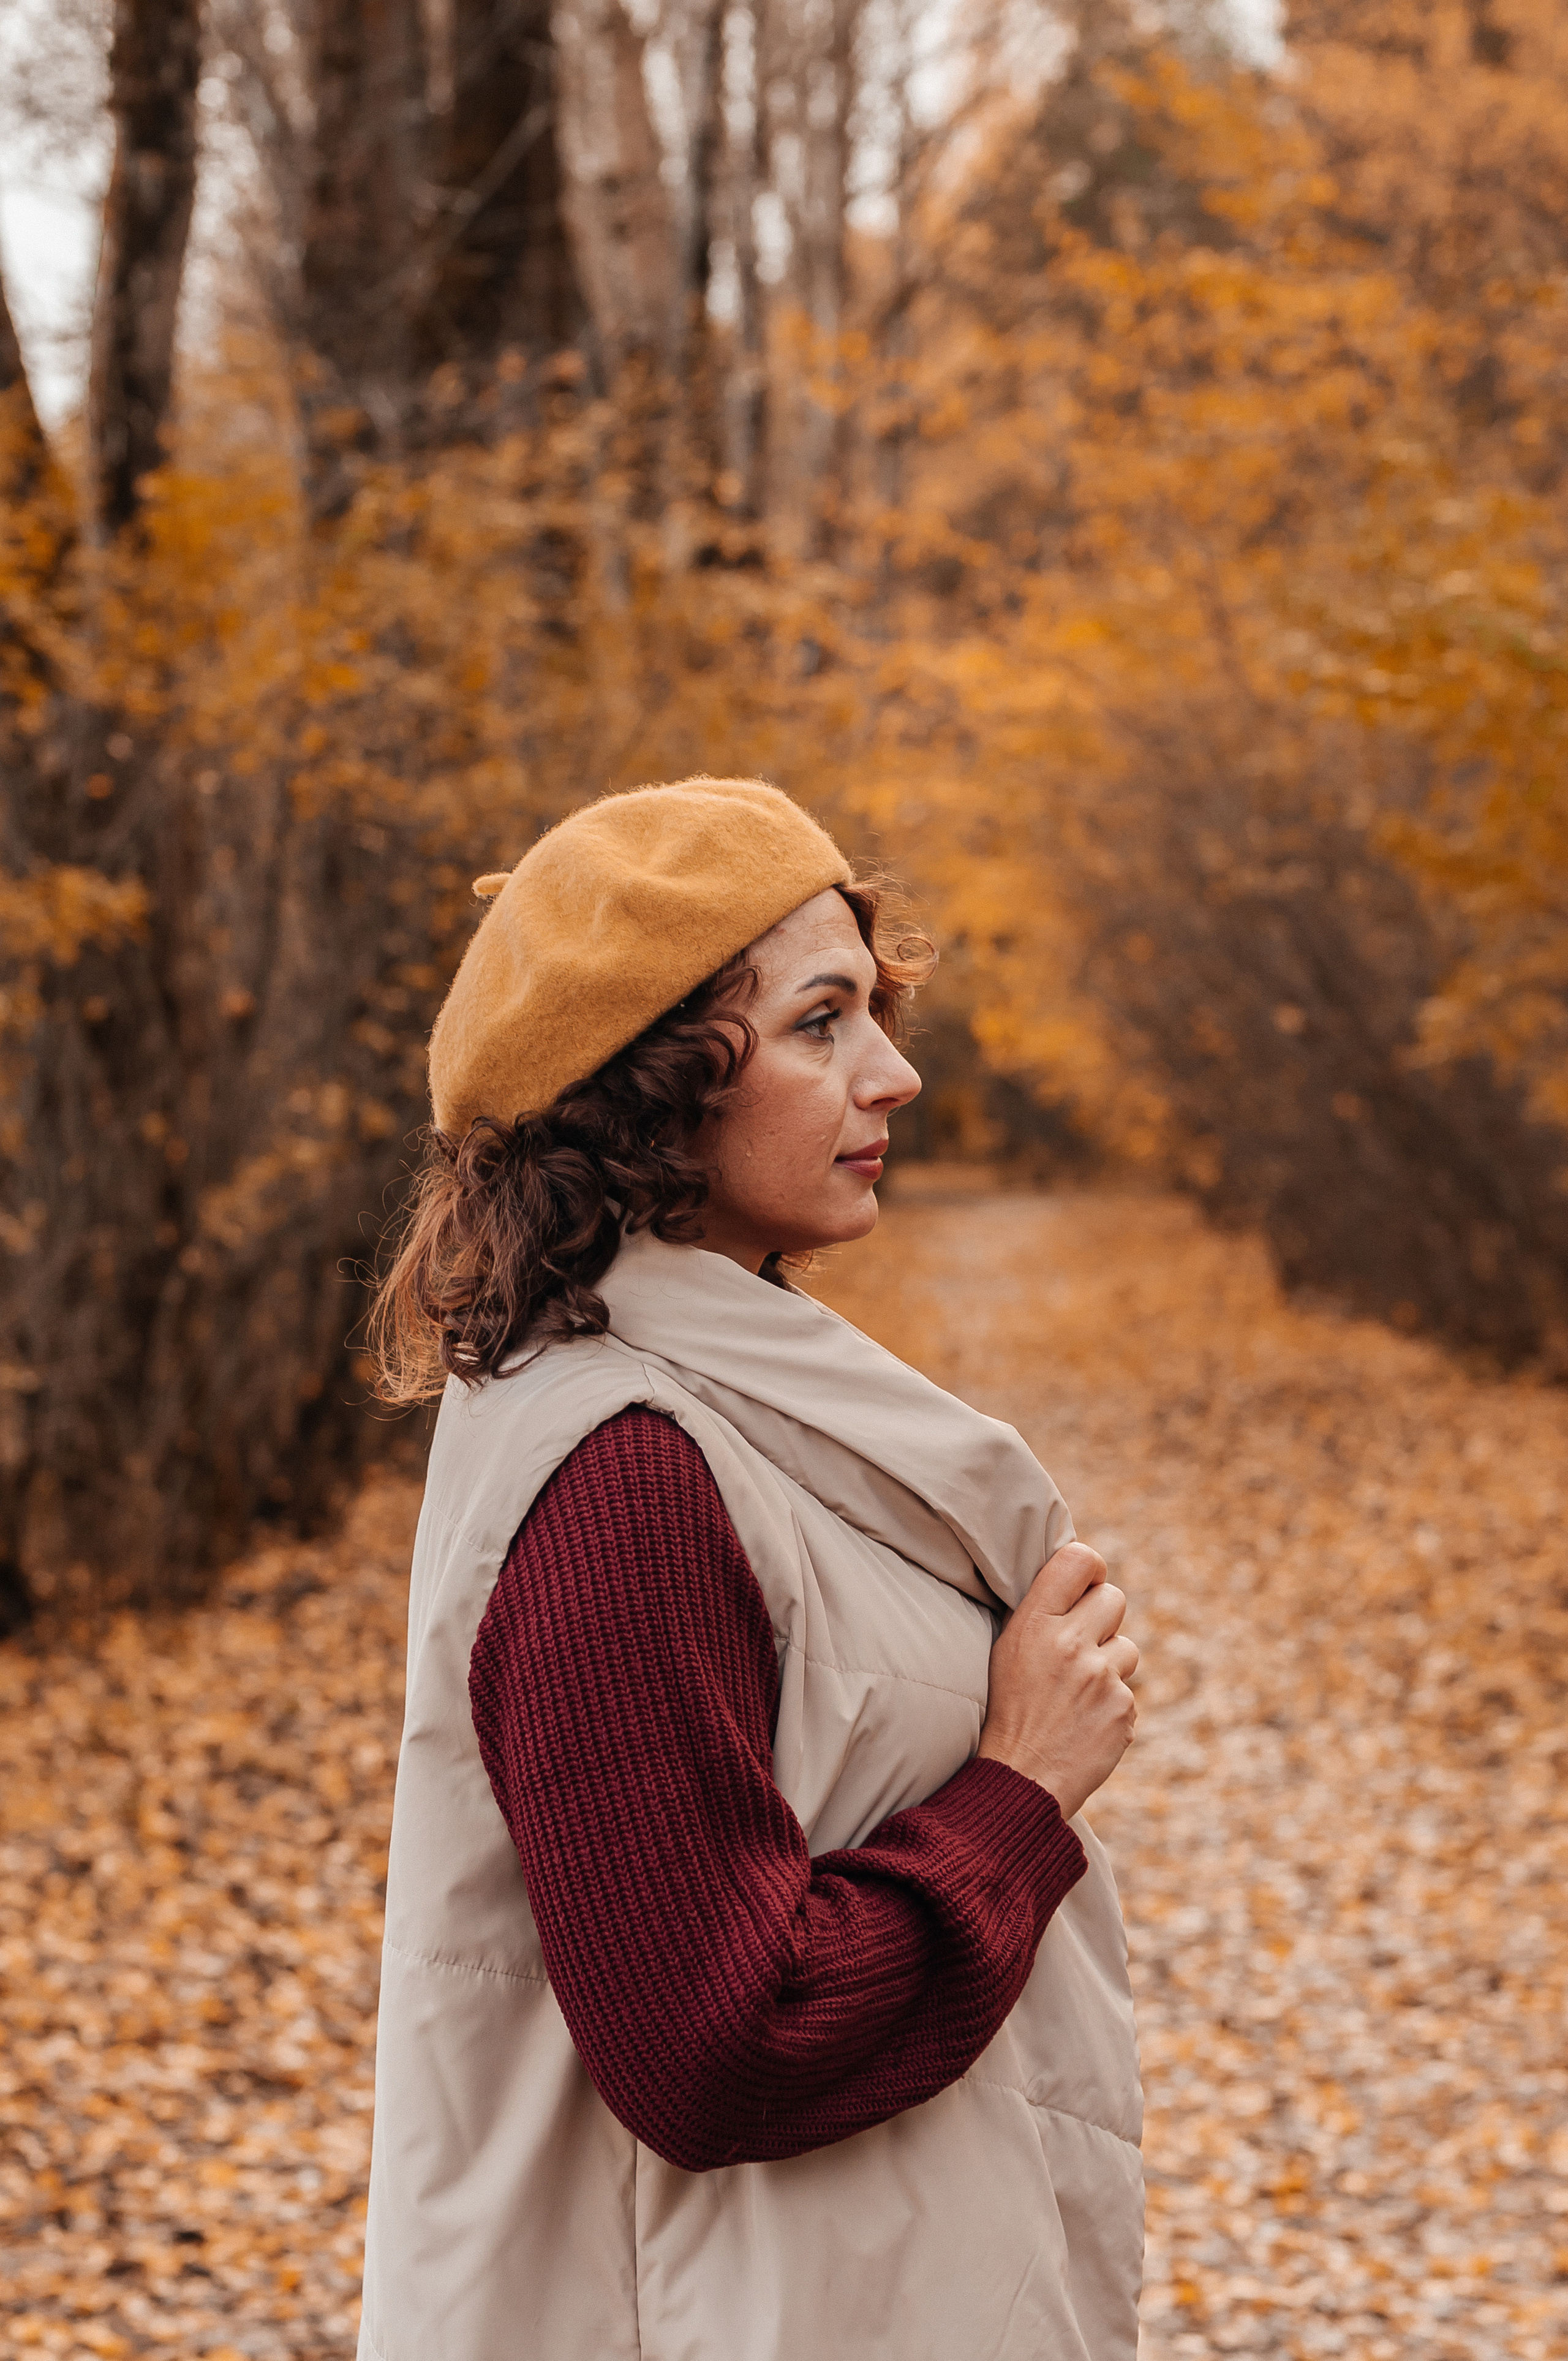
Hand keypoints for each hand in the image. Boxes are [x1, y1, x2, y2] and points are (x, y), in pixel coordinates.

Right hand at [976, 1542, 1138, 1821]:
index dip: (1090, 1568)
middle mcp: (1071, 1644)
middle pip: (1114, 1598)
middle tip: (1081, 1643)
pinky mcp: (1123, 1709)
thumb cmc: (1009, 1711)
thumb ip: (1042, 1613)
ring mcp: (1102, 1677)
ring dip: (1109, 1665)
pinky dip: (1112, 1704)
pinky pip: (1128, 1690)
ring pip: (1127, 1648)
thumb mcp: (1007, 1650)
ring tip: (1077, 1693)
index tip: (1085, 1584)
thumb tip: (1078, 1580)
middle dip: (1103, 1618)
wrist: (1020, 1781)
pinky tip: (1086, 1721)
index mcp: (1035, 1623)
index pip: (1079, 1560)